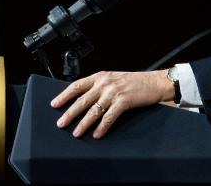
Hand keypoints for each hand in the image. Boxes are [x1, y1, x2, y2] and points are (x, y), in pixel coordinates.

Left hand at [50, 70, 173, 138]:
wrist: (155, 82)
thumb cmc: (135, 82)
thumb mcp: (114, 79)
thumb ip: (100, 86)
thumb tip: (84, 99)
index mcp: (101, 76)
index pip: (77, 85)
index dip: (64, 95)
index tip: (55, 104)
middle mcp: (105, 83)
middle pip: (82, 100)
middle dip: (70, 113)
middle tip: (61, 124)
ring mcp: (114, 92)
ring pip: (93, 110)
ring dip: (84, 124)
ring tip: (77, 133)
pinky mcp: (123, 101)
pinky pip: (108, 117)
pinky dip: (102, 127)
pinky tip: (97, 134)